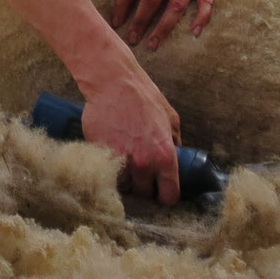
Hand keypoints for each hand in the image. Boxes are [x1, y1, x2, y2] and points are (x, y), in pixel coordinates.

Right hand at [79, 61, 182, 205]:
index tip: (162, 193)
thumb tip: (179, 155)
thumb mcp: (170, 117)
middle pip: (144, 194)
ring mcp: (120, 160)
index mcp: (165, 157)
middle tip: (142, 176)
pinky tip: (111, 154)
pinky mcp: (100, 154)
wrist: (112, 82)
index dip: (166, 197)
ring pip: (123, 186)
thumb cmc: (143, 96)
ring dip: (125, 180)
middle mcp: (143, 163)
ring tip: (126, 166)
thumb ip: (175, 141)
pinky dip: (109, 167)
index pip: (169, 196)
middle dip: (144, 188)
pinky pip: (106, 171)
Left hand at [100, 0, 229, 49]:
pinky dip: (202, 18)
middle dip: (140, 21)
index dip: (121, 5)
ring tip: (154, 44)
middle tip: (132, 40)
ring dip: (164, 27)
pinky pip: (206, 4)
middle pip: (152, 0)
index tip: (116, 22)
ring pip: (175, 7)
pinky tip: (194, 33)